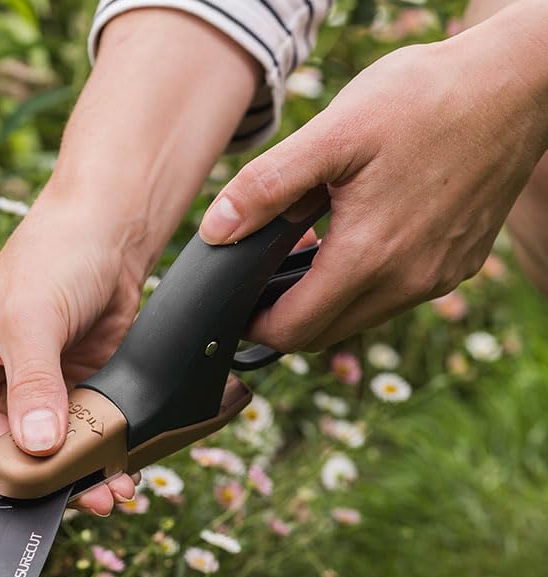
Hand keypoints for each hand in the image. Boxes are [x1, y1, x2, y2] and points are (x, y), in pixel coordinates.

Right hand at [0, 9, 260, 514]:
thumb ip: (32, 388)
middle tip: (85, 496)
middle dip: (41, 486)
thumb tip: (36, 450)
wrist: (108, 233)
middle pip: (2, 466)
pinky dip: (96, 463)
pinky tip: (119, 472)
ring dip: (75, 482)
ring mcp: (23, 403)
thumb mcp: (32, 320)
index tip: (30, 490)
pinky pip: (75, 448)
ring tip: (109, 490)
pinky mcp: (65, 403)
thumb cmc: (52, 256)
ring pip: (42, 466)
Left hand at [200, 2, 547, 351]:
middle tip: (264, 281)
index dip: (255, 325)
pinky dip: (366, 285)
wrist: (518, 84)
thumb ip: (267, 187)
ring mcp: (436, 279)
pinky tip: (359, 242)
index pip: (292, 331)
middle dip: (285, 318)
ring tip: (309, 252)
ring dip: (326, 301)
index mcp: (368, 257)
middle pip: (323, 334)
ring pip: (359, 319)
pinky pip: (396, 298)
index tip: (238, 304)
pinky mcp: (456, 267)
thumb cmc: (426, 98)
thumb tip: (216, 229)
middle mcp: (407, 282)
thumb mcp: (334, 132)